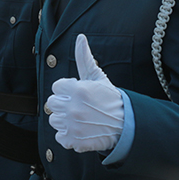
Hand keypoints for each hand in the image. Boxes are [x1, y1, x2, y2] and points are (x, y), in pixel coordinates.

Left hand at [47, 35, 124, 153]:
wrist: (126, 125)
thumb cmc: (110, 99)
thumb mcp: (98, 77)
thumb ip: (84, 58)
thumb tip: (80, 37)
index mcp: (78, 89)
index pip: (57, 87)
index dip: (67, 89)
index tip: (79, 93)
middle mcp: (74, 107)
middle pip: (52, 104)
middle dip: (64, 104)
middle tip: (78, 106)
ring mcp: (74, 126)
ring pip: (54, 121)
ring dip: (64, 120)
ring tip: (80, 118)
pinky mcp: (74, 141)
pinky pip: (59, 137)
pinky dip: (68, 136)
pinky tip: (80, 130)